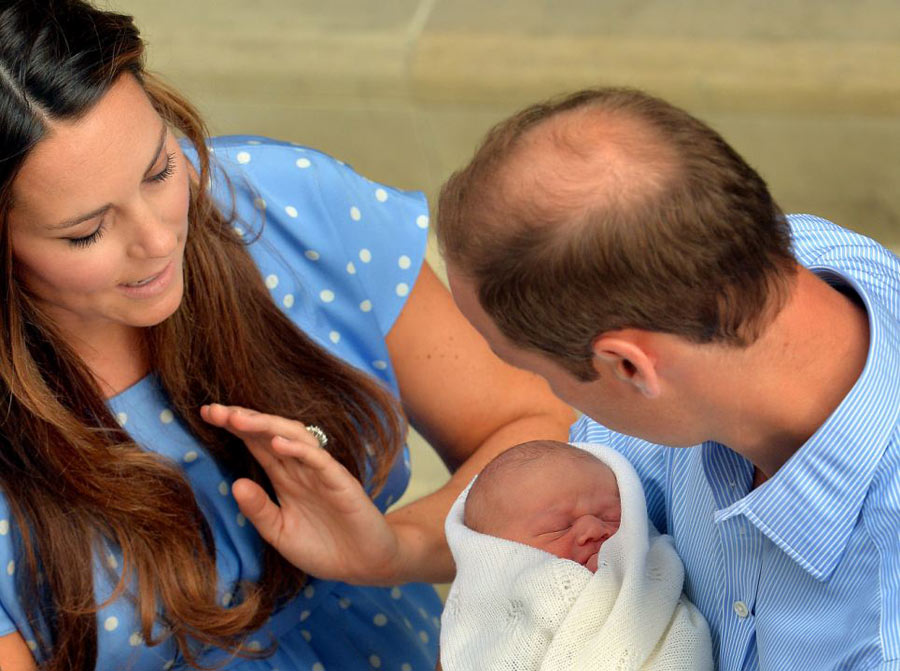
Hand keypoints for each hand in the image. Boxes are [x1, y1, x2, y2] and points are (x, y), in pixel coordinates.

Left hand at [200, 403, 402, 584]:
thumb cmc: (323, 548)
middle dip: (242, 419)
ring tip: (238, 419)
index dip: (234, 427)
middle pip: (270, 433)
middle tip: (213, 410)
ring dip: (266, 426)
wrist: (364, 564)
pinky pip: (319, 460)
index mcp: (284, 477)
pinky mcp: (340, 482)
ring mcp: (321, 472)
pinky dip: (299, 449)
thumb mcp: (280, 533)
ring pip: (293, 437)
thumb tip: (234, 483)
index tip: (206, 414)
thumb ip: (259, 510)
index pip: (256, 443)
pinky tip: (277, 443)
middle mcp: (301, 468)